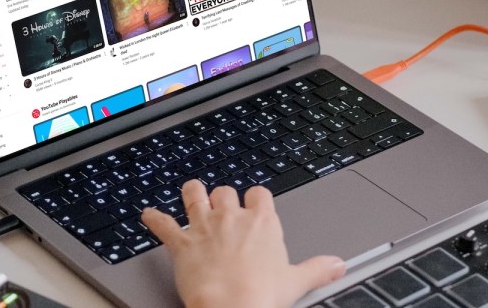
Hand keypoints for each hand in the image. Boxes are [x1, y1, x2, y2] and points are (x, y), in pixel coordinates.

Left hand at [142, 180, 344, 307]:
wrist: (232, 307)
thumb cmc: (262, 296)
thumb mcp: (296, 282)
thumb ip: (318, 269)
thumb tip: (338, 265)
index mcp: (262, 223)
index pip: (258, 194)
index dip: (255, 199)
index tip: (254, 206)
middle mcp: (232, 218)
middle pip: (225, 192)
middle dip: (223, 198)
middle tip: (223, 208)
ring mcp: (205, 227)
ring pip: (195, 195)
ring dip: (192, 193)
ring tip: (191, 192)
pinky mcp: (182, 243)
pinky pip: (163, 224)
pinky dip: (154, 219)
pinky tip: (148, 215)